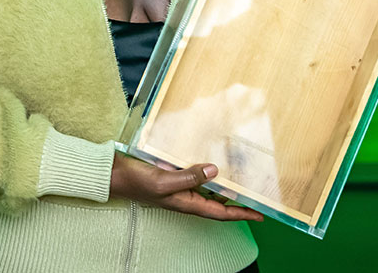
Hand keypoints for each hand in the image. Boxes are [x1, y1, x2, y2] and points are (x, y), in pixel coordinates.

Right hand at [109, 155, 263, 221]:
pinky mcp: (175, 177)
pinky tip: (215, 163)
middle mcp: (187, 197)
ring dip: (225, 187)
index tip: (260, 214)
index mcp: (187, 203)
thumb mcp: (164, 181)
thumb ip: (189, 177)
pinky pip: (198, 177)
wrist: (117, 175)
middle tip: (257, 194)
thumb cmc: (138, 182)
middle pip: (219, 203)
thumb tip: (215, 171)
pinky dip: (210, 173)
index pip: (220, 212)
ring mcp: (181, 188)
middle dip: (238, 202)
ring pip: (210, 190)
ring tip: (243, 179)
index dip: (241, 214)